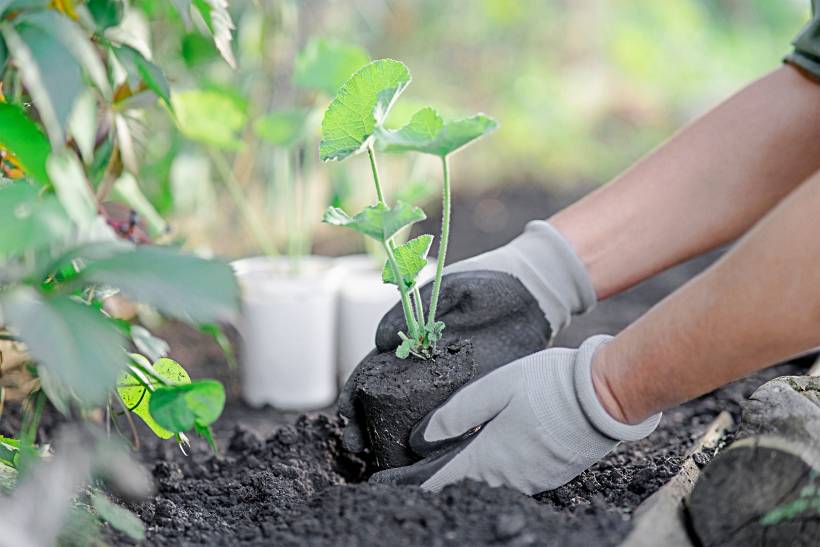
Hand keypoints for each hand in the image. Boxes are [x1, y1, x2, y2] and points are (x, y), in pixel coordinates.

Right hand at [339, 270, 550, 452]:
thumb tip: (379, 341)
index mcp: (411, 344)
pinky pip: (458, 424)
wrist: (536, 293)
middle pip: (388, 404)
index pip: (373, 373)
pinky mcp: (482, 397)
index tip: (345, 413)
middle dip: (368, 426)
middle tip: (355, 446)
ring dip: (397, 442)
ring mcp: (454, 386)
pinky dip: (440, 444)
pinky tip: (426, 461)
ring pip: (418, 420)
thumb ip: (410, 310)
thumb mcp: (445, 289)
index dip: (355, 393)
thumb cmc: (487, 283)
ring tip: (381, 462)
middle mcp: (427, 370)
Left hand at [369, 335, 660, 494]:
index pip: (439, 480)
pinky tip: (487, 459)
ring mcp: (531, 479)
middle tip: (407, 477)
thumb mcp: (495, 388)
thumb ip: (457, 413)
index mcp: (489, 456)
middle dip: (433, 482)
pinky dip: (490, 474)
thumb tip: (422, 437)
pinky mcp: (549, 475)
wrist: (604, 398)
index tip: (383, 487)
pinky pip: (509, 481)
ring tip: (442, 468)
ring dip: (462, 479)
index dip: (410, 485)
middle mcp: (507, 476)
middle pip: (461, 485)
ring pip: (486, 484)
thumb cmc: (549, 385)